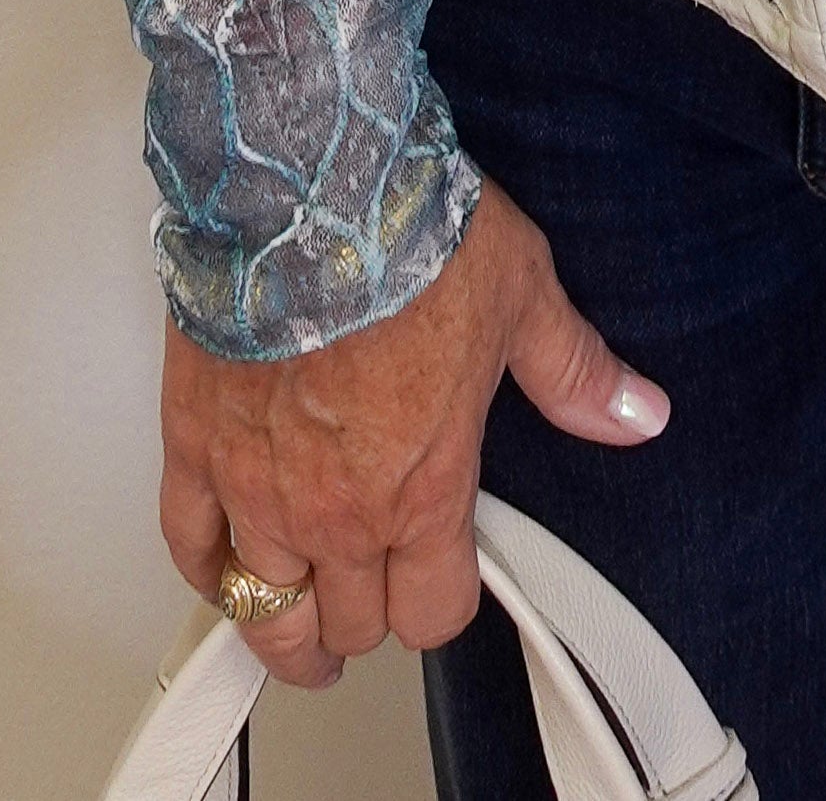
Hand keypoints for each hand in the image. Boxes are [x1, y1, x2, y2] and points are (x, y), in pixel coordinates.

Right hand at [157, 179, 664, 684]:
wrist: (310, 188)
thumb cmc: (409, 238)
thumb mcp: (522, 296)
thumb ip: (573, 372)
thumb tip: (637, 412)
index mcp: (422, 488)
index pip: (432, 613)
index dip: (440, 608)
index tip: (439, 587)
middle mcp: (337, 510)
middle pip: (348, 623)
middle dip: (365, 622)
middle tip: (366, 609)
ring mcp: (256, 487)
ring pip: (262, 610)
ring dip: (282, 631)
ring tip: (294, 636)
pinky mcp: (193, 448)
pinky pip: (188, 544)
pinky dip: (205, 568)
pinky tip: (221, 566)